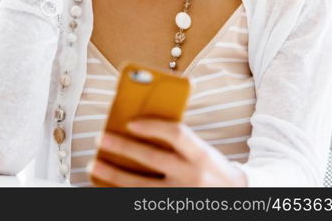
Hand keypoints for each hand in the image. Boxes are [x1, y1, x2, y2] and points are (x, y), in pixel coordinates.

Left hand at [87, 118, 247, 186]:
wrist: (236, 198)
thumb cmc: (211, 168)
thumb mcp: (202, 151)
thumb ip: (177, 141)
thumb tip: (135, 127)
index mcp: (202, 155)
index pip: (177, 135)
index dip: (153, 126)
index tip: (130, 122)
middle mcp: (193, 177)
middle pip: (152, 159)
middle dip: (122, 147)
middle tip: (100, 137)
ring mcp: (181, 197)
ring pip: (141, 186)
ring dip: (113, 175)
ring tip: (95, 164)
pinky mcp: (172, 210)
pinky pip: (141, 202)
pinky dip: (121, 193)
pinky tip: (105, 185)